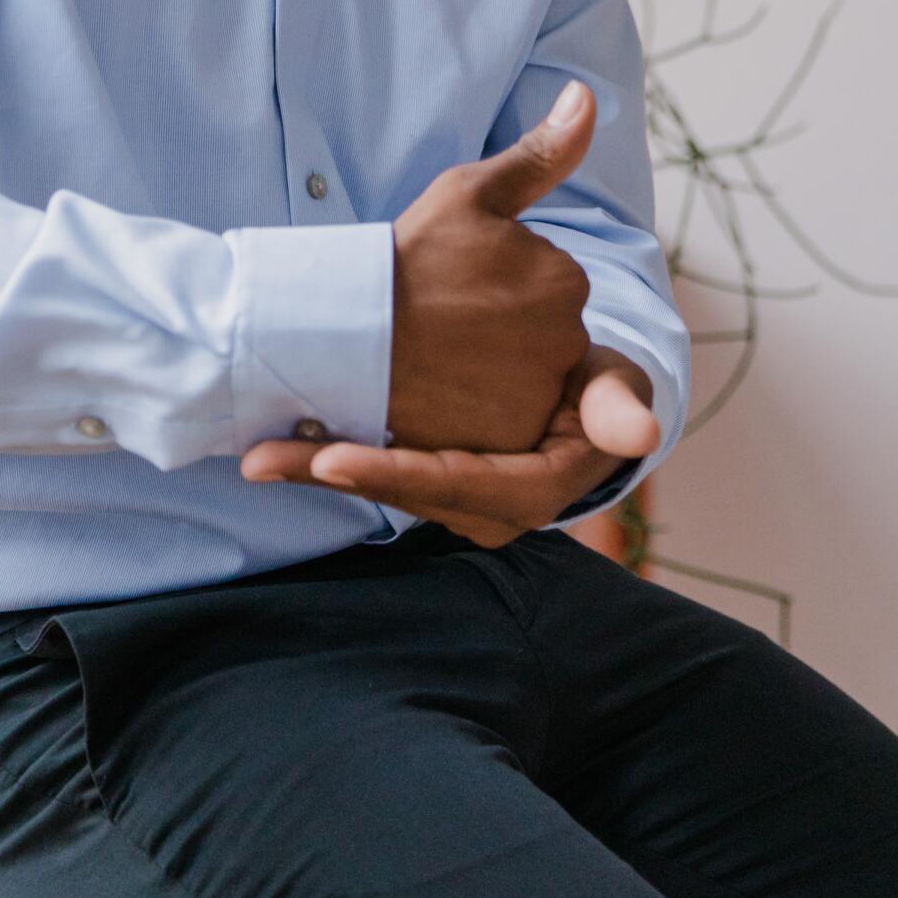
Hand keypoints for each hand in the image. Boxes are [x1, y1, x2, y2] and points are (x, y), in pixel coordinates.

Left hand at [241, 344, 658, 546]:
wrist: (581, 394)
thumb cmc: (600, 385)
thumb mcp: (615, 385)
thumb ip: (619, 402)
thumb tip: (643, 432)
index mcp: (532, 490)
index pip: (455, 485)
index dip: (394, 475)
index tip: (333, 462)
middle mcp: (490, 511)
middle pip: (402, 493)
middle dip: (330, 476)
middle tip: (262, 458)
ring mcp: (458, 502)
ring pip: (381, 488)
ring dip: (315, 470)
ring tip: (254, 452)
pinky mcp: (431, 482)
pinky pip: (378, 473)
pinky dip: (328, 457)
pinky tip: (276, 442)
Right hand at [382, 79, 598, 454]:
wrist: (344, 335)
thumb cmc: (406, 258)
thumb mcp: (469, 193)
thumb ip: (541, 154)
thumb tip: (587, 97)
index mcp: (565, 279)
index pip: (549, 281)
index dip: (500, 280)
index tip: (458, 281)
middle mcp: (567, 342)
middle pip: (543, 334)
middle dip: (504, 328)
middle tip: (445, 317)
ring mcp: (538, 399)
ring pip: (525, 380)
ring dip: (492, 371)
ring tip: (439, 353)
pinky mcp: (510, 447)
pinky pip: (508, 427)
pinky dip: (480, 412)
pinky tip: (443, 392)